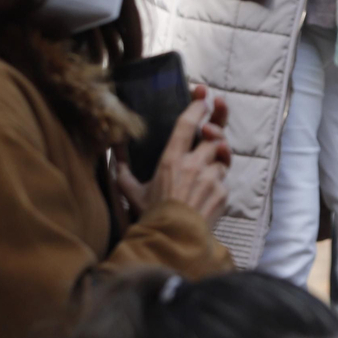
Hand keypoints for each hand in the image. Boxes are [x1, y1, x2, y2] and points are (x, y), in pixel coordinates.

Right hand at [117, 85, 231, 225]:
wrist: (171, 242)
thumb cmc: (150, 216)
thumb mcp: (131, 191)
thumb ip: (122, 170)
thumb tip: (114, 152)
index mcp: (171, 161)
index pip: (187, 124)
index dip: (197, 106)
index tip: (203, 95)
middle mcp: (193, 166)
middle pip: (213, 136)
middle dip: (216, 126)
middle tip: (214, 118)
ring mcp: (210, 179)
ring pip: (221, 159)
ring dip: (216, 160)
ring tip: (204, 170)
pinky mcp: (222, 193)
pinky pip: (223, 180)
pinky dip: (216, 182)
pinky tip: (204, 193)